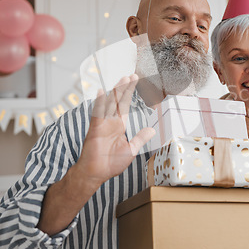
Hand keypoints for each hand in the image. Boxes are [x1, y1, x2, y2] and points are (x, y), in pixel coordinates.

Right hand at [75, 74, 154, 188]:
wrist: (96, 173)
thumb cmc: (111, 163)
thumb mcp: (131, 149)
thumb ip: (140, 138)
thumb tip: (152, 130)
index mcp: (119, 126)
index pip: (124, 106)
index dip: (129, 94)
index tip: (134, 82)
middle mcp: (111, 122)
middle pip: (118, 101)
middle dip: (125, 88)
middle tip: (132, 76)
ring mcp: (103, 124)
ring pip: (110, 104)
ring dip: (116, 92)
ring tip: (123, 80)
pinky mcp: (95, 129)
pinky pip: (97, 114)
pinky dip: (99, 103)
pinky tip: (101, 92)